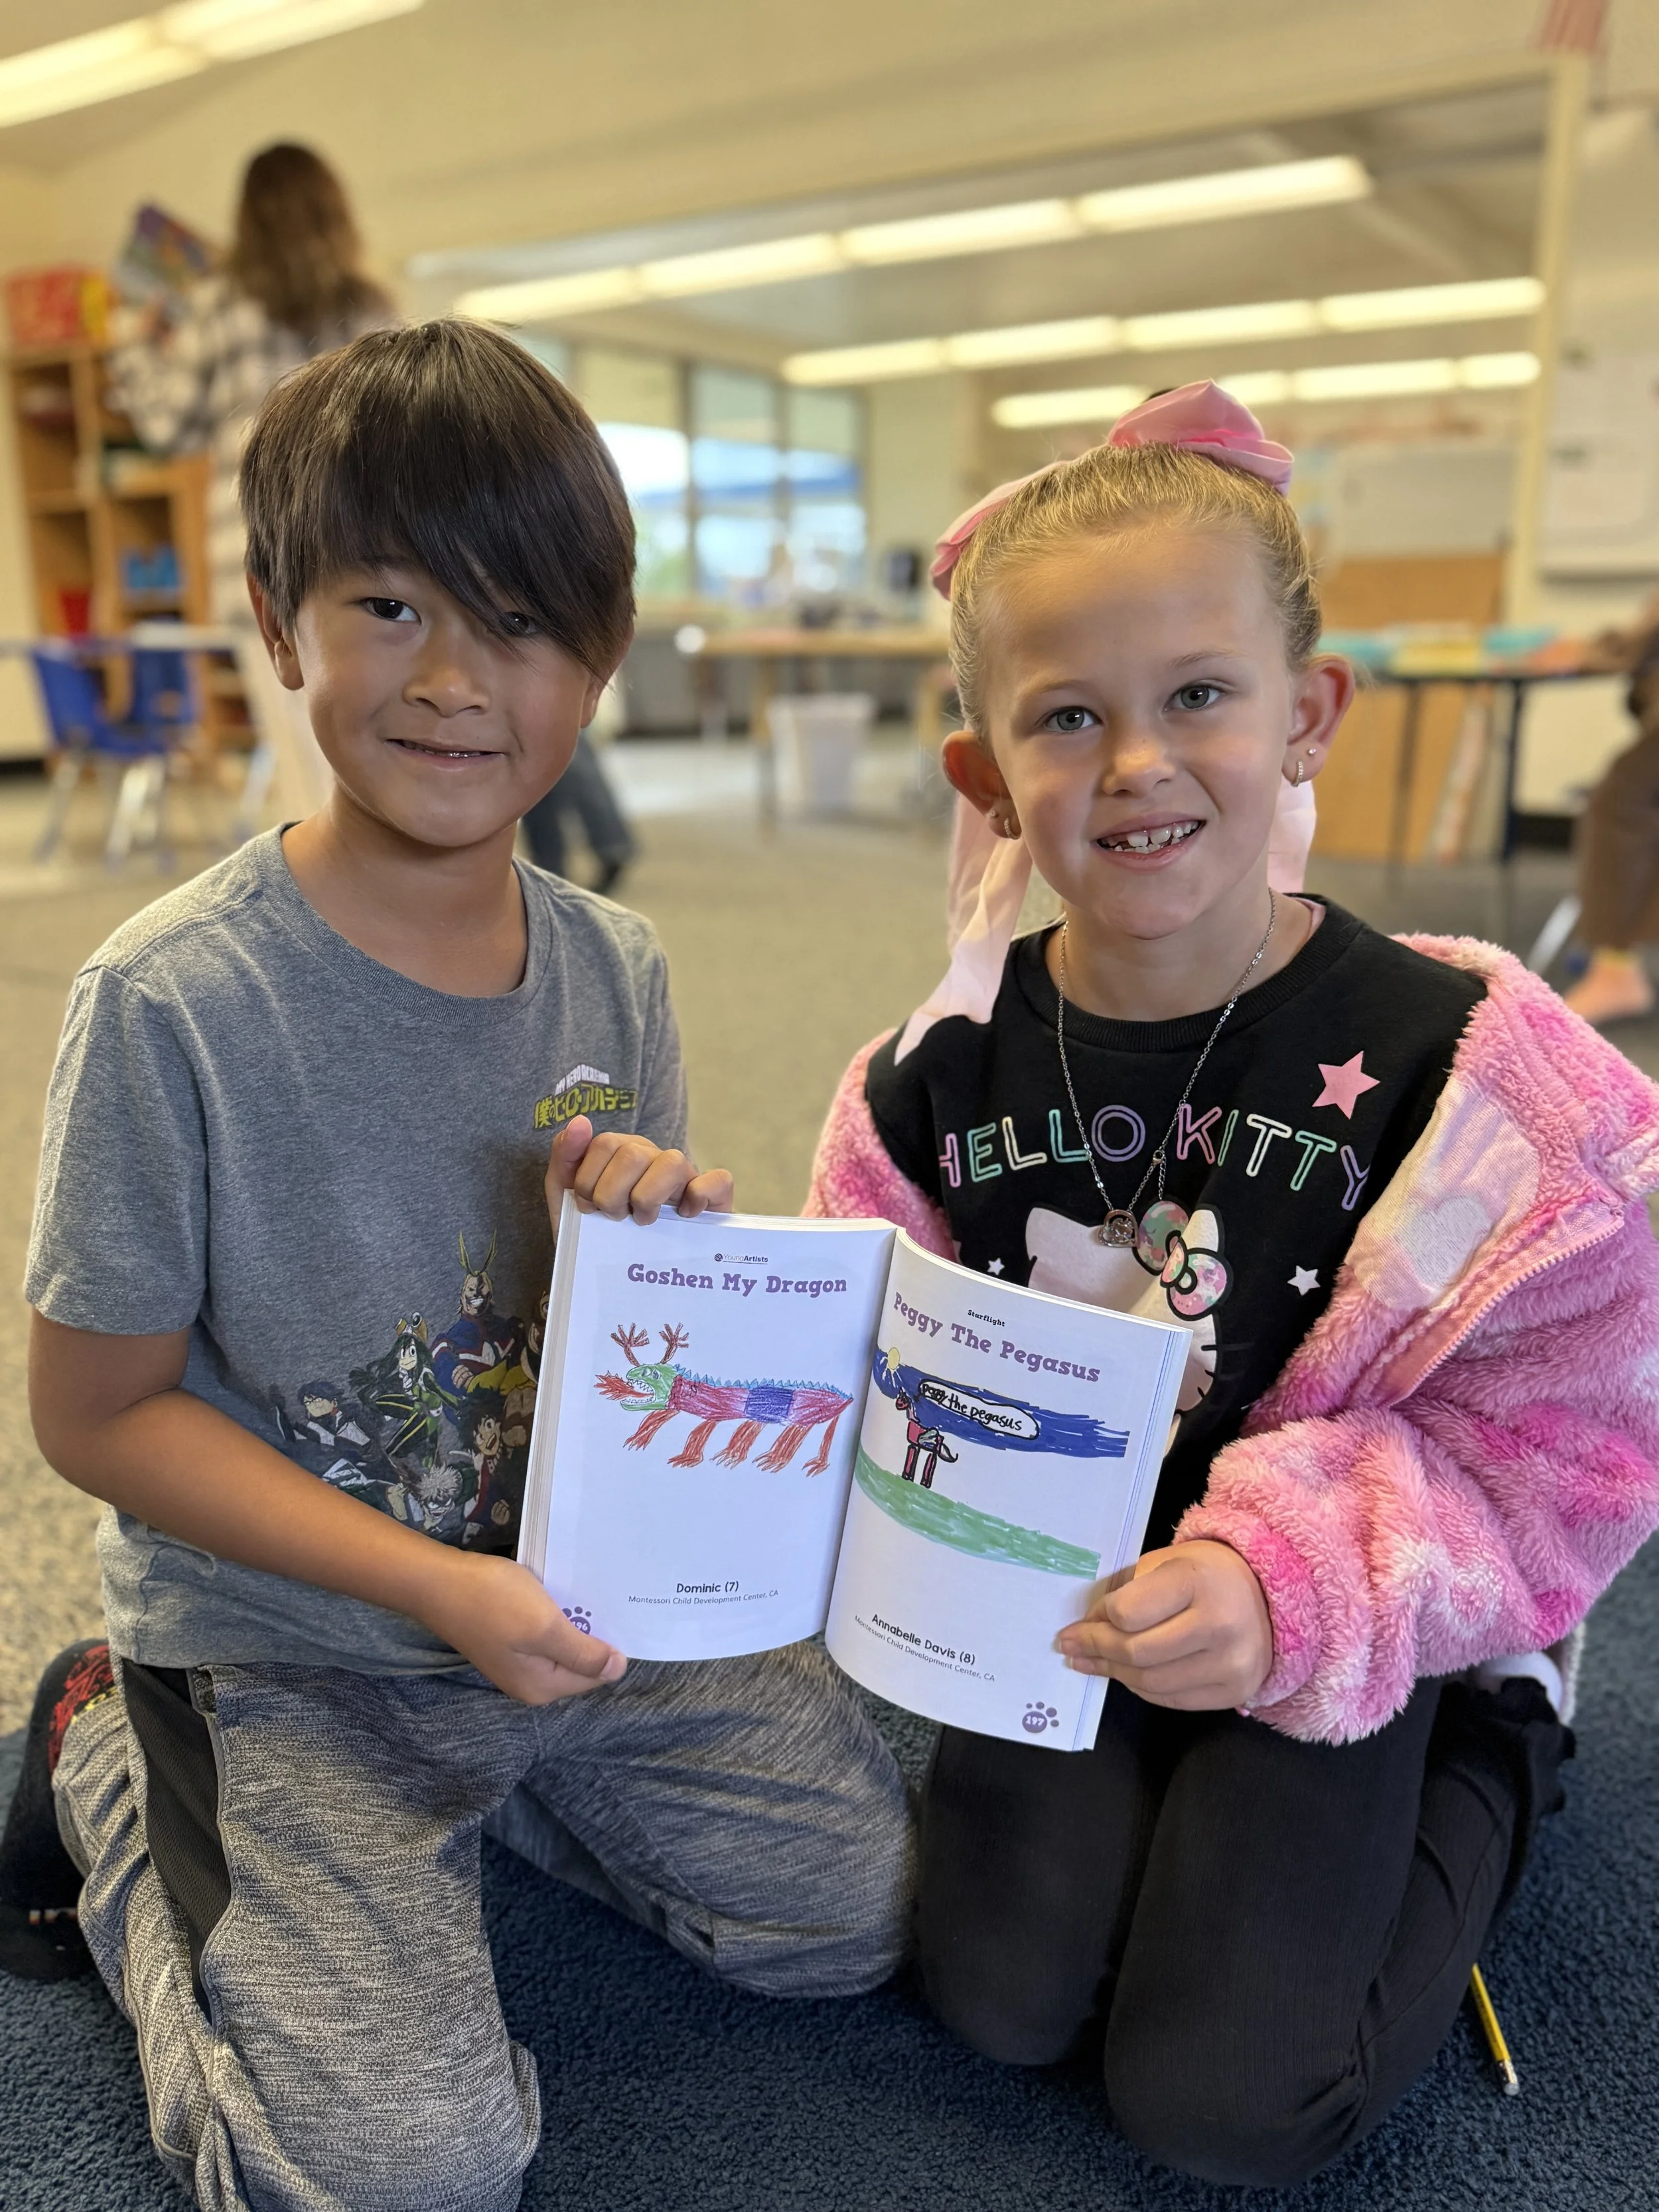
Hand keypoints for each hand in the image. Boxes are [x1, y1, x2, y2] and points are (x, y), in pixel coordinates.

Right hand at [422, 1551, 626, 1704]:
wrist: (436, 1582)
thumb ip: (582, 1653)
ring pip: (562, 1645)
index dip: (610, 1646)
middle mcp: (530, 1683)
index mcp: (542, 1687)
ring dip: (574, 1621)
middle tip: (608, 1597)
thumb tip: (619, 1670)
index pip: (595, 1675)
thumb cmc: (492, 1601)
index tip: (621, 1612)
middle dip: (593, 1634)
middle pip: (579, 1662)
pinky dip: (555, 1615)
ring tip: (588, 1591)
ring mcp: (516, 1663)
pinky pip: (544, 1634)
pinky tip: (558, 1593)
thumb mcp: (544, 1626)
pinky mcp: (506, 1641)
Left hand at [547, 1114, 733, 1224]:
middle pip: (633, 1155)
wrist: (617, 1273)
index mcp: (622, 1152)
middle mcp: (655, 1158)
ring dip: (647, 1198)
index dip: (588, 1180)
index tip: (587, 1206)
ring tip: (642, 1220)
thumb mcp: (566, 1195)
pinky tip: (684, 1215)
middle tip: (613, 1217)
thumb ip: (565, 1156)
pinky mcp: (715, 1198)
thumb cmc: (595, 1230)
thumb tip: (580, 1121)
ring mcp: (686, 1177)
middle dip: (611, 1195)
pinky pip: (719, 1180)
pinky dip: (700, 1195)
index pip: (603, 1144)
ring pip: (673, 1162)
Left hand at [1055, 1540, 1272, 1711]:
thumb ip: (1127, 1591)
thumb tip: (1088, 1626)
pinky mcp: (1235, 1692)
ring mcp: (1231, 1664)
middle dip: (1097, 1649)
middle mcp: (1219, 1625)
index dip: (1099, 1618)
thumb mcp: (1166, 1563)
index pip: (1129, 1612)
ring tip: (1089, 1662)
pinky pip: (1173, 1699)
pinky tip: (1125, 1674)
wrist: (1269, 1597)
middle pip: (1138, 1652)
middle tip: (1069, 1646)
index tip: (1084, 1619)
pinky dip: (1142, 1688)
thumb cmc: (1206, 1574)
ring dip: (1113, 1672)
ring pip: (1151, 1682)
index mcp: (1197, 1581)